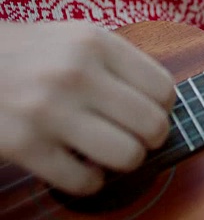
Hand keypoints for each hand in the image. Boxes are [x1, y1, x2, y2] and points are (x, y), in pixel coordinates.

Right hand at [0, 22, 175, 194]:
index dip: (164, 108)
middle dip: (152, 139)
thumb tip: (164, 102)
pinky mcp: (23, 144)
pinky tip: (79, 166)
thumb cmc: (33, 54)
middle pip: (153, 124)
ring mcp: (49, 109)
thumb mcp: (78, 38)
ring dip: (125, 161)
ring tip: (110, 152)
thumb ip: (119, 63)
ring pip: (127, 155)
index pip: (163, 88)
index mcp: (95, 42)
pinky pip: (84, 181)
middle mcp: (76, 73)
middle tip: (136, 138)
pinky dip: (89, 180)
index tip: (150, 112)